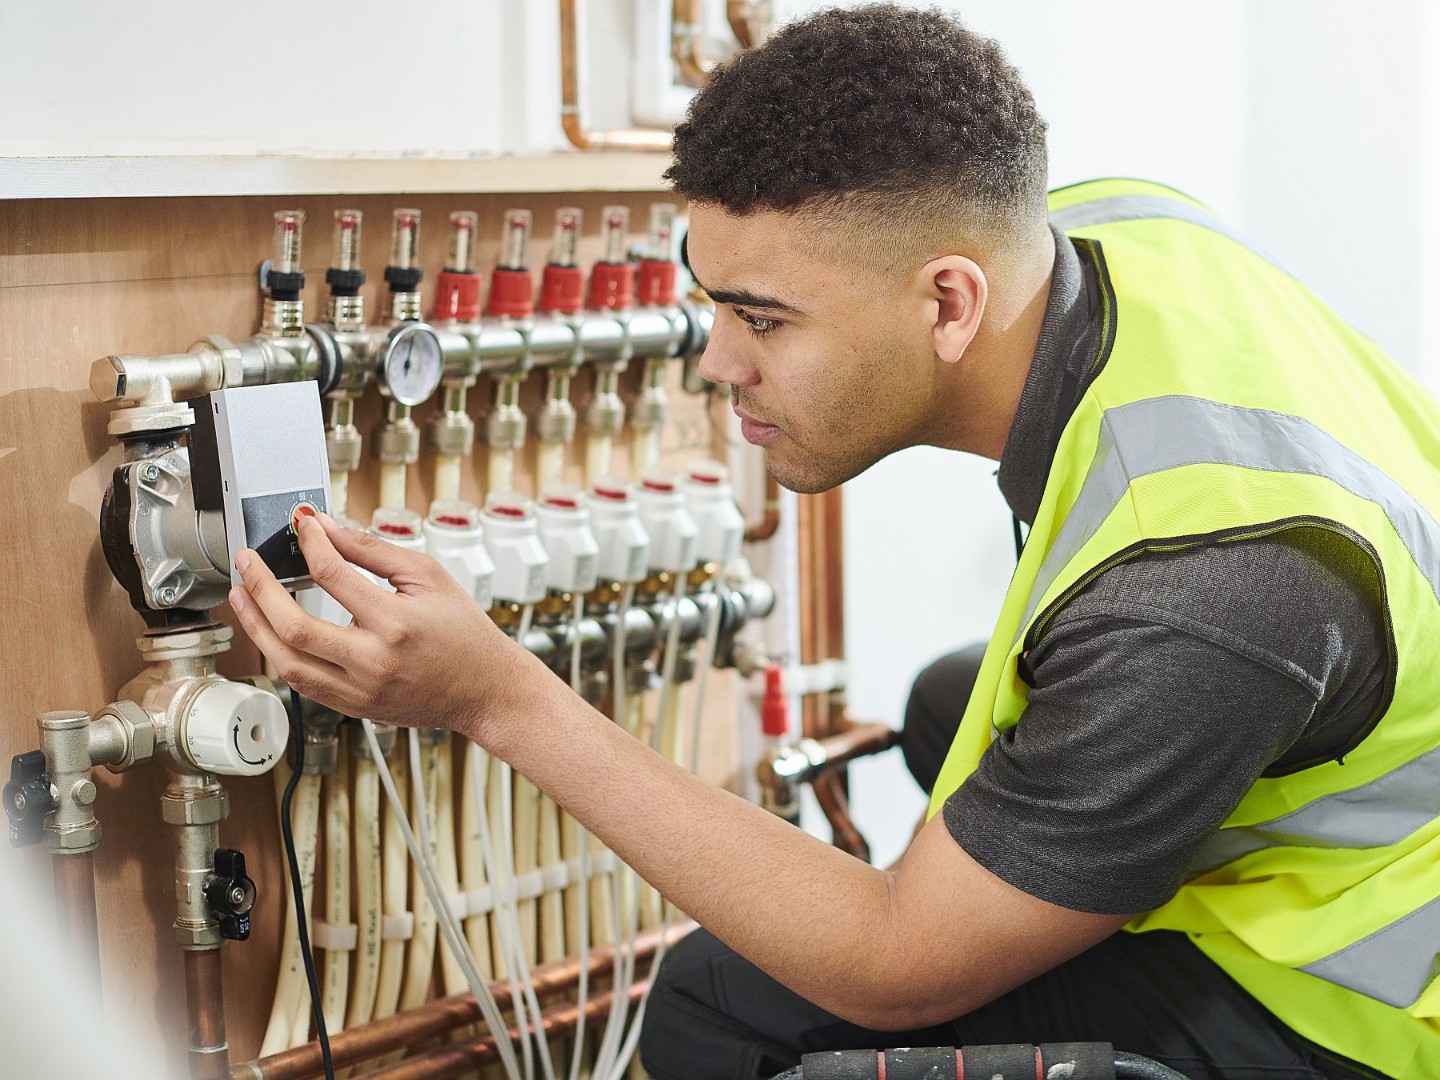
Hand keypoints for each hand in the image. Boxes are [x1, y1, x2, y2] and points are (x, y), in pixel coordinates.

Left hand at [228, 512, 524, 733]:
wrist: (485, 688)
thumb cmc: (464, 631)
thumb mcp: (428, 576)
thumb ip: (372, 549)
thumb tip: (326, 528)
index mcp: (396, 624)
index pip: (333, 575)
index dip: (310, 544)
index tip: (301, 525)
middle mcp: (373, 662)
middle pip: (294, 627)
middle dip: (261, 589)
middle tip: (247, 562)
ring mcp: (361, 690)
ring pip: (287, 662)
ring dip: (256, 627)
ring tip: (242, 597)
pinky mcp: (354, 706)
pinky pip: (303, 683)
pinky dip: (280, 654)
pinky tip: (271, 631)